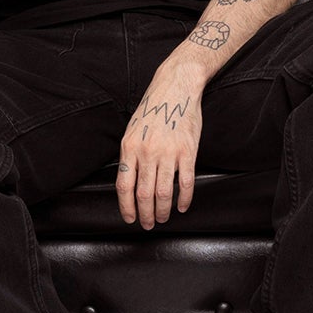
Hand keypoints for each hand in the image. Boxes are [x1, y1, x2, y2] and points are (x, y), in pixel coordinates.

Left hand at [117, 66, 202, 228]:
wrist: (175, 88)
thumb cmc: (153, 109)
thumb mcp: (132, 131)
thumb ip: (130, 156)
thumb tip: (128, 183)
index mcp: (130, 147)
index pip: (124, 186)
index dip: (126, 207)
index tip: (130, 218)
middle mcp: (147, 152)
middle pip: (144, 194)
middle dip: (145, 214)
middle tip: (148, 224)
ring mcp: (169, 153)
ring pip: (164, 193)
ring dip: (162, 211)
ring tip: (162, 218)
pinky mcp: (188, 151)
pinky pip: (185, 183)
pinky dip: (184, 199)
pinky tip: (182, 206)